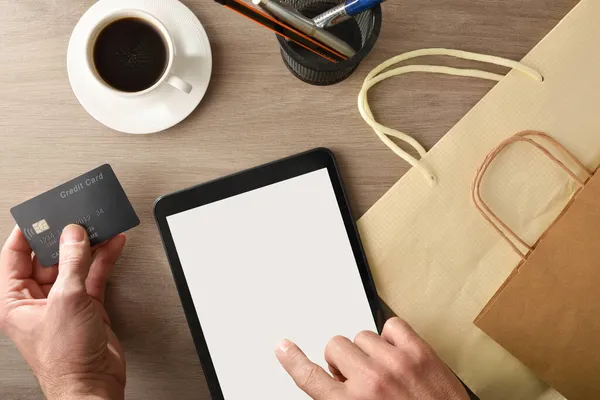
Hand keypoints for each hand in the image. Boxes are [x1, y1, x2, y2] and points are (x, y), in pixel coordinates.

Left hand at [0, 224, 126, 399]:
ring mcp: (64, 302)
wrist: (93, 384)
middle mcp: (37, 300)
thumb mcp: (67, 300)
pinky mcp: (88, 306)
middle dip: (63, 237)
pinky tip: (112, 245)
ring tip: (98, 225)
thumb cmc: (66, 358)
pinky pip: (94, 275)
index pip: (14, 256)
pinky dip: (104, 259)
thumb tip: (73, 235)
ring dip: (88, 246)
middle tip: (74, 216)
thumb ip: (72, 262)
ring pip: (75, 264)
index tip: (38, 214)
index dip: (25, 233)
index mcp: (15, 300)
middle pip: (48, 258)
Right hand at [276, 317, 468, 399]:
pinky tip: (400, 357)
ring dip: (370, 352)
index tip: (284, 348)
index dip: (293, 360)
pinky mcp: (420, 351)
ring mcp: (396, 363)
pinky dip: (394, 338)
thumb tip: (335, 386)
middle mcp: (370, 381)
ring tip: (387, 372)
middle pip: (337, 347)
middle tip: (362, 379)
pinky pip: (392, 326)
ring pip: (363, 336)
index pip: (310, 377)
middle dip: (346, 362)